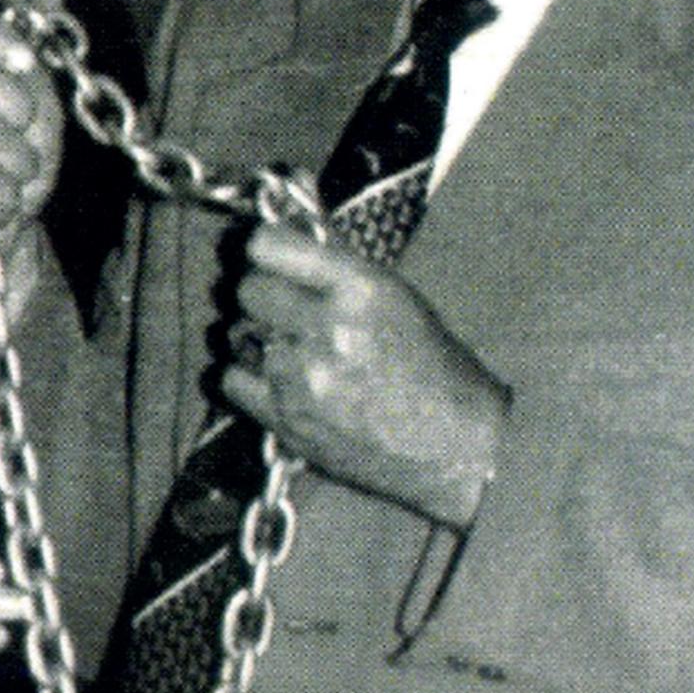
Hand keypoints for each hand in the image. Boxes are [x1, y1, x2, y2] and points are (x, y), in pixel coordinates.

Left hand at [222, 225, 508, 525]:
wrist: (463, 447)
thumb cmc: (432, 368)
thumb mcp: (393, 297)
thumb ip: (330, 271)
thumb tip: (267, 245)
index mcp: (360, 287)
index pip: (266, 245)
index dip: (257, 248)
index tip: (259, 256)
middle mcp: (327, 327)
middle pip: (246, 289)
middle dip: (260, 295)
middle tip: (280, 309)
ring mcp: (303, 376)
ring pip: (235, 334)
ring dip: (254, 338)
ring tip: (289, 349)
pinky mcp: (287, 420)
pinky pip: (230, 380)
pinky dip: (246, 378)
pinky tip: (274, 380)